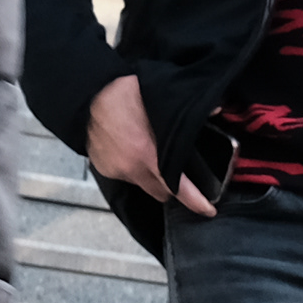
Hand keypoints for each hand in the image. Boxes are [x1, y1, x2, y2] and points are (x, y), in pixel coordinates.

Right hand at [87, 74, 213, 217]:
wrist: (86, 94)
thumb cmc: (121, 93)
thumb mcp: (159, 97)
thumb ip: (185, 109)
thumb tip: (217, 109)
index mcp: (148, 155)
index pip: (179, 189)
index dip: (197, 202)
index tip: (209, 209)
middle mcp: (132, 169)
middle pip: (162, 193)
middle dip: (173, 188)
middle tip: (180, 176)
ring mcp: (117, 171)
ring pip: (144, 185)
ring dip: (151, 177)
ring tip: (152, 157)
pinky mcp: (105, 169)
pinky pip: (126, 176)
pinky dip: (133, 169)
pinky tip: (132, 151)